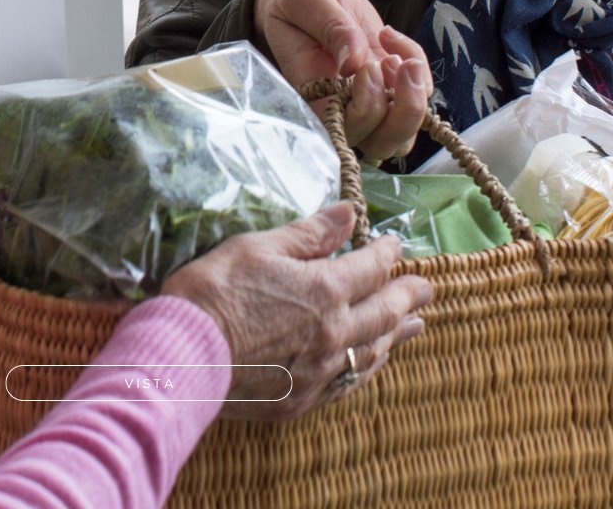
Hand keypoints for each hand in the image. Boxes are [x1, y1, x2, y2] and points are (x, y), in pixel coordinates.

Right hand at [161, 202, 431, 418]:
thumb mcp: (258, 247)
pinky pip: (351, 382)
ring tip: (416, 324)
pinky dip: (370, 366)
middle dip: (407, 295)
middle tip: (427, 287)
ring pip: (374, 349)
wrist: (184, 356)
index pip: (370, 267)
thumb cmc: (215, 291)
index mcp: (325, 289)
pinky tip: (373, 362)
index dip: (386, 253)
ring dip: (398, 333)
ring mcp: (322, 370)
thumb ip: (308, 234)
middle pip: (384, 311)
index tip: (396, 244)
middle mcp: (334, 332)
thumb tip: (347, 214)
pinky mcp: (303, 398)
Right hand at [254, 0, 431, 160]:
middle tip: (395, 63)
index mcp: (310, 93)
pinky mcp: (387, 81)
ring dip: (416, 99)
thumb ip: (329, 25)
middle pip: (381, 143)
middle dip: (402, 112)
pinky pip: (418, 92)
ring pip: (403, 133)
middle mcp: (340, 106)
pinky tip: (391, 37)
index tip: (366, 66)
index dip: (365, 111)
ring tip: (404, 59)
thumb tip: (354, 63)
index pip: (343, 130)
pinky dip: (418, 66)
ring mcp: (368, 97)